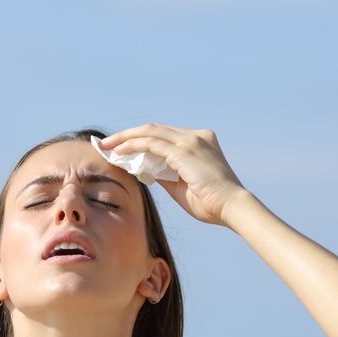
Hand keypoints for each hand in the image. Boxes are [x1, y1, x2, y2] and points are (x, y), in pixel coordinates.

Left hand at [98, 124, 252, 226]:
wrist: (231, 207)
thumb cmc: (211, 203)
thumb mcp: (183, 185)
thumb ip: (165, 174)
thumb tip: (145, 171)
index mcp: (200, 141)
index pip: (164, 135)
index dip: (141, 138)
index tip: (121, 147)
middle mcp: (196, 136)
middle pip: (154, 129)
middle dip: (127, 135)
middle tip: (106, 143)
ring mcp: (191, 141)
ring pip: (150, 132)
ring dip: (125, 138)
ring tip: (106, 146)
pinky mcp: (183, 151)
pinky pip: (151, 144)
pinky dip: (133, 146)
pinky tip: (119, 152)